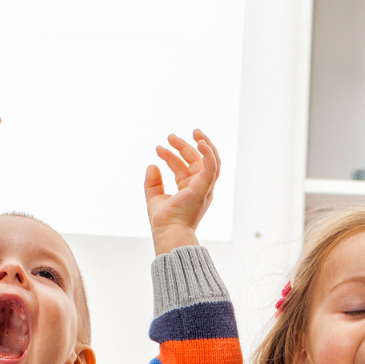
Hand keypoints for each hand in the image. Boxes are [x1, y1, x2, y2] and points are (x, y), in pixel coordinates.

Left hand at [145, 130, 221, 253]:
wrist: (169, 232)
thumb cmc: (164, 221)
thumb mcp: (154, 198)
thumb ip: (153, 183)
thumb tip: (152, 165)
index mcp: (190, 190)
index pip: (182, 167)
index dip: (170, 156)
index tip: (158, 148)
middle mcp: (200, 188)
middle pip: (196, 161)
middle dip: (183, 146)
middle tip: (169, 136)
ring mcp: (204, 188)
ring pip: (211, 161)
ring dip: (204, 145)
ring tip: (194, 131)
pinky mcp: (204, 188)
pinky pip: (212, 168)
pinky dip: (209, 153)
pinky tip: (201, 141)